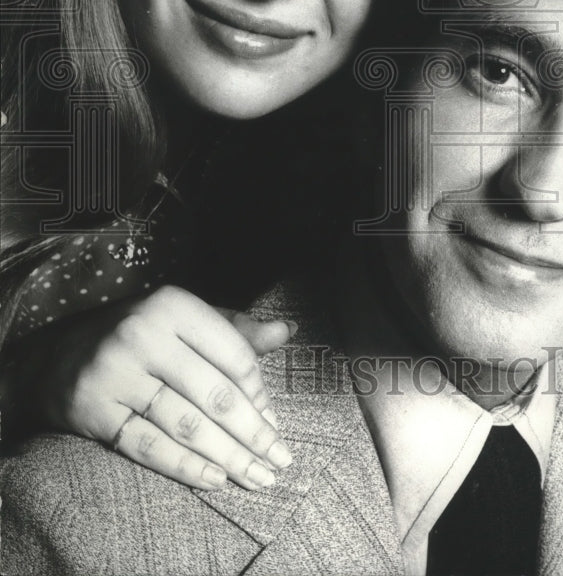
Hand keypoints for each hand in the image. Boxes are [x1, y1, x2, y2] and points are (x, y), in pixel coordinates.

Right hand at [26, 285, 294, 488]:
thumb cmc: (137, 335)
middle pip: (214, 394)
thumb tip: (286, 332)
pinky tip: (216, 480)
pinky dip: (186, 467)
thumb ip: (234, 328)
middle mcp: (143, 334)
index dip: (260, 393)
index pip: (234, 353)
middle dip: (253, 433)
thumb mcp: (182, 319)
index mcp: (172, 304)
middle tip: (280, 460)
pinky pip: (149, 447)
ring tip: (257, 477)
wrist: (54, 358)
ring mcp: (115, 373)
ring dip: (229, 457)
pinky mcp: (93, 411)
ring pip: (186, 425)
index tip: (276, 421)